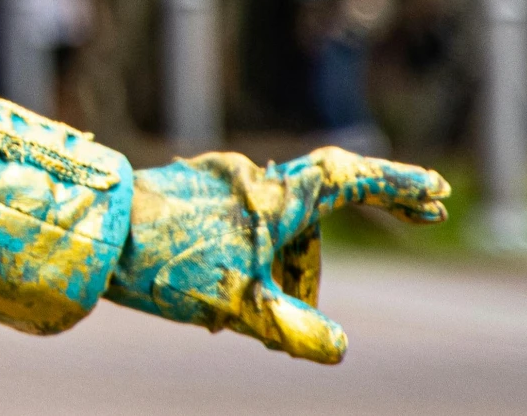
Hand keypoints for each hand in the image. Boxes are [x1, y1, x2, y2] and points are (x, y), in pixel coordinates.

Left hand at [106, 146, 447, 361]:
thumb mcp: (242, 305)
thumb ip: (296, 328)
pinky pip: (234, 229)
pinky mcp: (188, 191)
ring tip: (223, 310)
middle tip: (289, 308)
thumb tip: (338, 349)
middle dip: (307, 268)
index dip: (397, 187)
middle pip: (308, 223)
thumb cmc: (167, 261)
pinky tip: (205, 295)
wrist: (90, 230)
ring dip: (267, 272)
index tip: (437, 193)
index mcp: (274, 196)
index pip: (351, 181)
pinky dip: (239, 263)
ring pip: (268, 231)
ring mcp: (216, 181)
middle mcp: (249, 178)